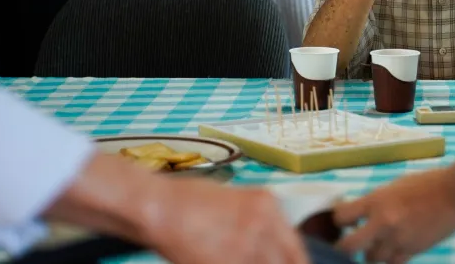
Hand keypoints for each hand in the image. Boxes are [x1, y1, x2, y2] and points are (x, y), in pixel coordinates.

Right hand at [47, 154, 307, 263]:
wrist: (158, 205)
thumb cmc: (189, 198)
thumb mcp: (236, 199)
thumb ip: (260, 221)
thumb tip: (272, 245)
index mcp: (268, 205)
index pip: (296, 249)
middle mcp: (262, 224)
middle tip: (262, 263)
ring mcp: (244, 246)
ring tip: (238, 261)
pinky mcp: (225, 262)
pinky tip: (223, 261)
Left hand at [335, 170, 454, 263]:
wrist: (454, 194)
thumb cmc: (426, 184)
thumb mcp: (394, 186)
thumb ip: (376, 202)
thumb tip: (360, 214)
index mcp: (376, 200)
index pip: (341, 216)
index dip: (338, 219)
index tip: (342, 221)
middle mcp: (382, 222)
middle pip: (348, 246)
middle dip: (345, 247)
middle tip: (348, 243)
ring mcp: (397, 239)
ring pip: (371, 259)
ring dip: (371, 253)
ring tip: (378, 244)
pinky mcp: (412, 251)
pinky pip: (392, 263)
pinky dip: (390, 259)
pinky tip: (394, 250)